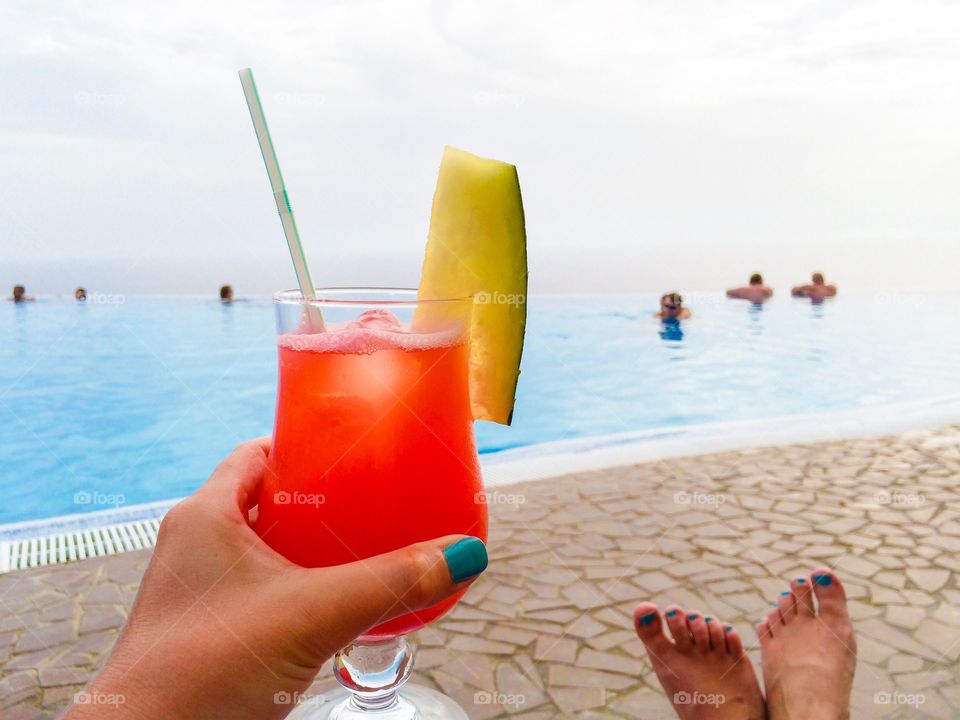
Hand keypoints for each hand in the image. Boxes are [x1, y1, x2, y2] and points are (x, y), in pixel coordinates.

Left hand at [65, 438, 485, 719]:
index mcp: (206, 514)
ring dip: (308, 546)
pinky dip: (296, 586)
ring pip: (263, 547)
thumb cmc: (206, 672)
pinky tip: (332, 605)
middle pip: (268, 499)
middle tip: (372, 502)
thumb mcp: (314, 615)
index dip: (307, 444)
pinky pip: (259, 588)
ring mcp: (196, 588)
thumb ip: (391, 582)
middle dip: (320, 500)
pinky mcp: (206, 629)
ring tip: (362, 549)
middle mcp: (195, 543)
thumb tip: (461, 555)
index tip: (354, 449)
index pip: (260, 452)